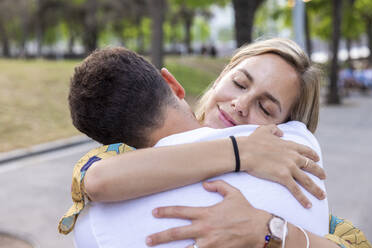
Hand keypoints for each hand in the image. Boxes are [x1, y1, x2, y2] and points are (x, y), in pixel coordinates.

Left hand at [146, 180, 270, 247]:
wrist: (259, 229)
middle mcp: (204, 229)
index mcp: (206, 213)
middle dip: (160, 237)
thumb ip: (218, 186)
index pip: (181, 211)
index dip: (166, 211)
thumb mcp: (233, 193)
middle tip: (147, 239)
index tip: (154, 212)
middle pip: (177, 233)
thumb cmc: (246, 211)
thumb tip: (205, 183)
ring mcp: (209, 243)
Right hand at [238, 124, 325, 207]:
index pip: (307, 151)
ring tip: (322, 196)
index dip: (313, 156)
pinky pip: (296, 190)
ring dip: (316, 189)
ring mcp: (290, 167)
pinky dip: (303, 198)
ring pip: (307, 180)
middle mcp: (293, 156)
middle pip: (311, 166)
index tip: (317, 159)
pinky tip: (308, 205)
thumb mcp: (265, 130)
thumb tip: (281, 132)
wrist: (245, 151)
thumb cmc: (252, 141)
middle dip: (319, 172)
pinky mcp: (283, 177)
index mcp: (290, 145)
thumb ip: (275, 129)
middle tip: (324, 177)